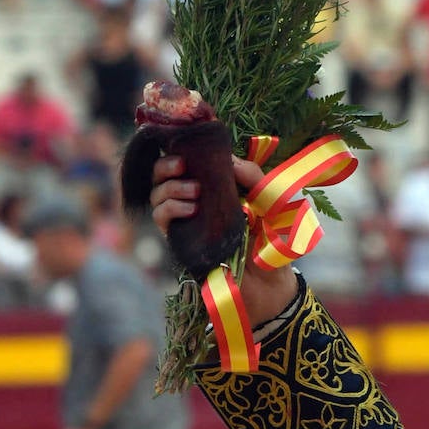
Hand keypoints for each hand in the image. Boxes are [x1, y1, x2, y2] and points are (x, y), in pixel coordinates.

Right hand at [151, 154, 297, 324]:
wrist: (269, 279)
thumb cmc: (272, 239)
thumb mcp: (270, 200)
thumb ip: (253, 177)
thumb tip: (227, 159)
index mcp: (214, 186)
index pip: (185, 163)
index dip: (178, 151)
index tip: (187, 148)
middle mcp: (194, 200)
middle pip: (162, 175)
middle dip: (166, 165)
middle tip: (183, 166)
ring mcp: (185, 221)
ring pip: (157, 195)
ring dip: (170, 187)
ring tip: (195, 192)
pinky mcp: (180, 241)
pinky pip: (160, 218)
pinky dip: (169, 208)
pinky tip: (190, 208)